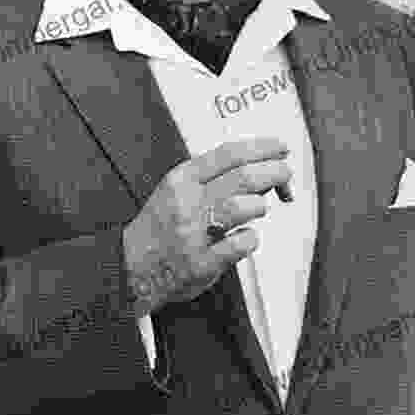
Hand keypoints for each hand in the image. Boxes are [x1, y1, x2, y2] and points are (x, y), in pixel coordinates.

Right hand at [122, 137, 292, 316]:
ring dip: (260, 205)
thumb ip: (210, 177)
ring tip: (259, 207)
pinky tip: (246, 236)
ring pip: (242, 206)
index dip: (261, 148)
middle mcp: (187, 203)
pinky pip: (240, 244)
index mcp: (181, 179)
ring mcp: (194, 234)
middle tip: (284, 174)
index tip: (281, 148)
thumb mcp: (175, 189)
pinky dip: (251, 238)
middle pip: (242, 177)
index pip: (228, 154)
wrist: (130, 266)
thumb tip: (258, 165)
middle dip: (274, 172)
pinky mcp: (201, 263)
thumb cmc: (160, 226)